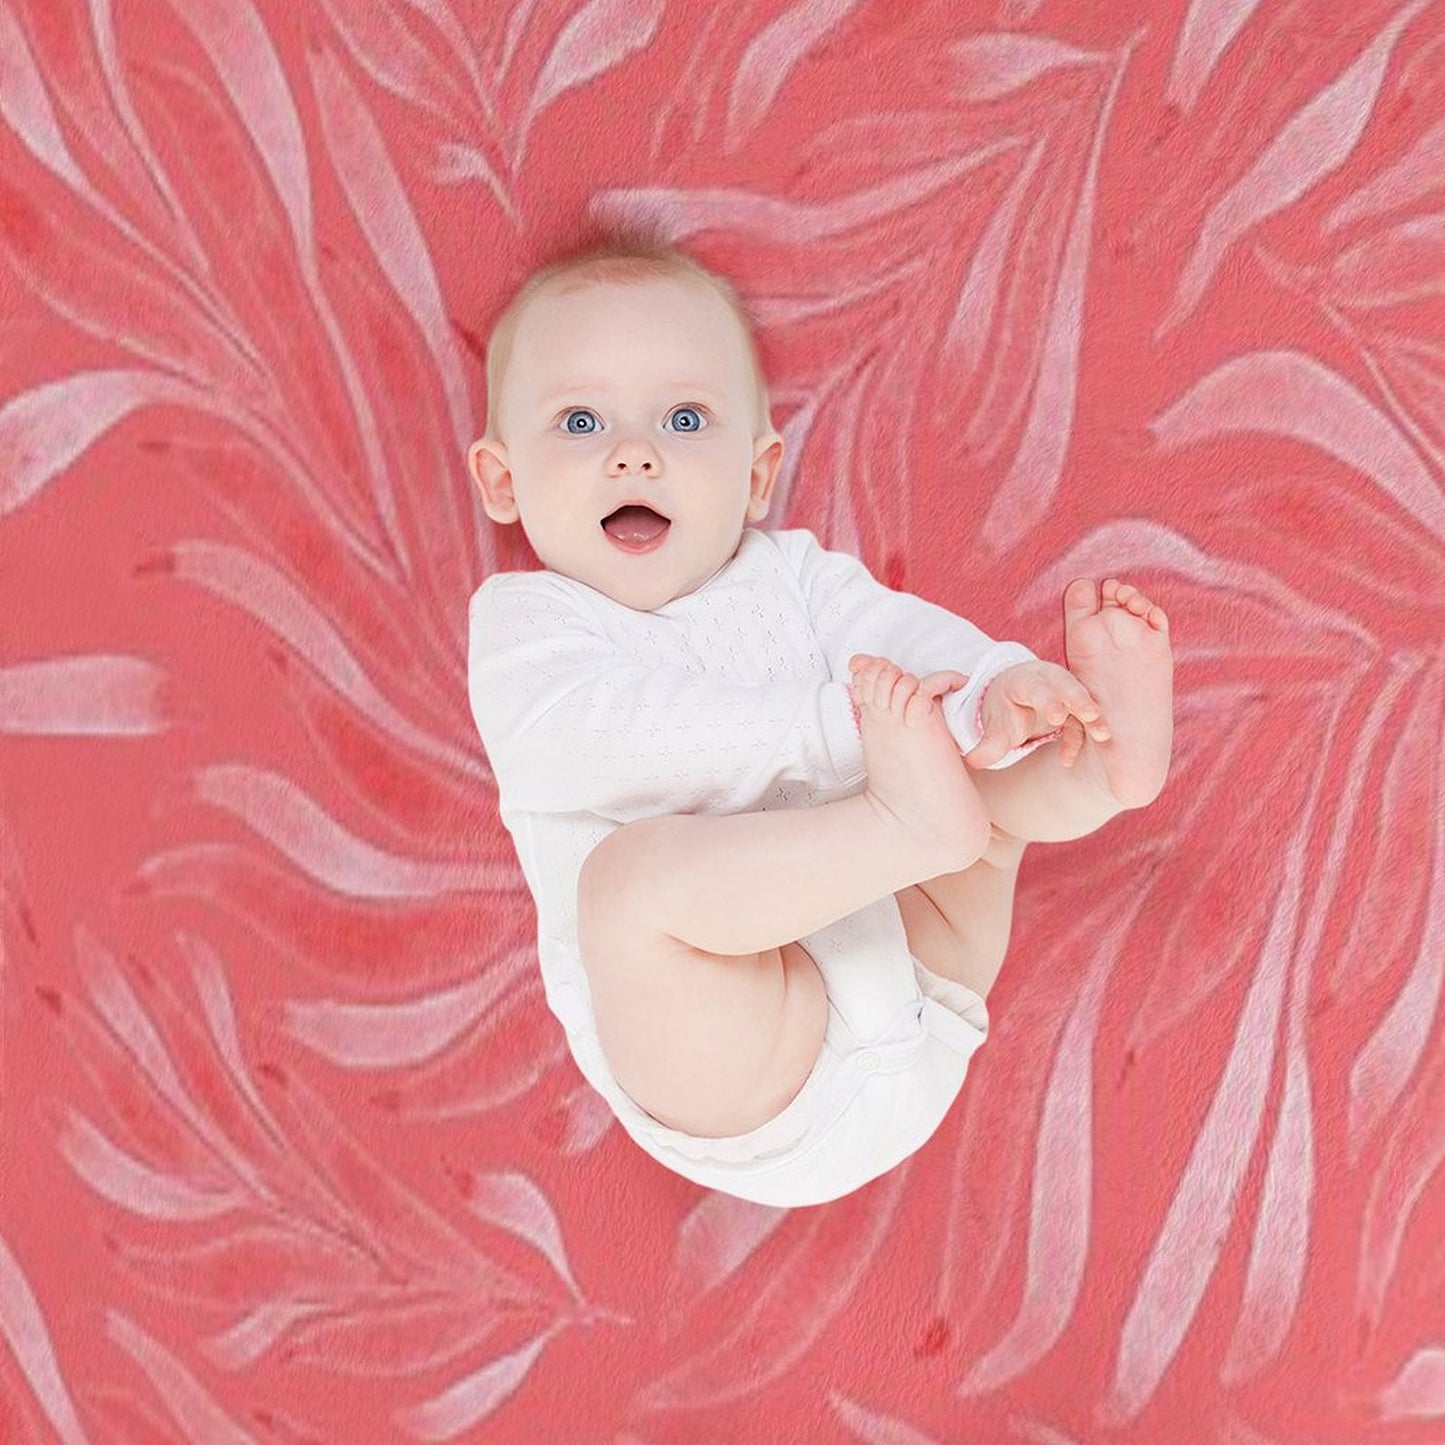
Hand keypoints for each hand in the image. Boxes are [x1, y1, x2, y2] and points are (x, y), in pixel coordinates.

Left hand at [963, 660, 1109, 770]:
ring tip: (1103, 735)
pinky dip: (1080, 737)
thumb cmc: (1004, 709)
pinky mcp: (1076, 705)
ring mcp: (1065, 690)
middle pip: (1066, 685)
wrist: (1013, 697)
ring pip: (1082, 700)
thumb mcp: (994, 724)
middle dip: (1079, 700)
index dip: (1048, 700)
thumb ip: (987, 744)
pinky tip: (1066, 760)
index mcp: (1023, 680)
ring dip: (1093, 717)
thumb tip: (973, 761)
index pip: (1037, 687)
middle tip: (1091, 715)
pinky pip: (1083, 720)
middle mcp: (1048, 680)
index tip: (1057, 717)